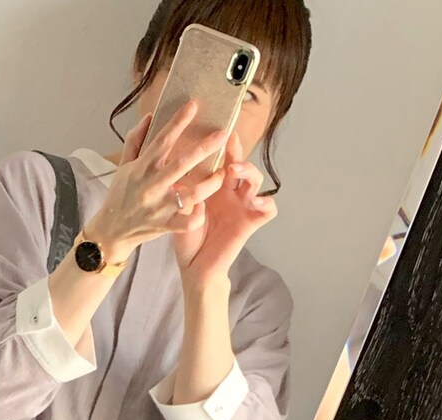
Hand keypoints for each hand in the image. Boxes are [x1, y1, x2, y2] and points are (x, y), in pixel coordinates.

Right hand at [85, 102, 229, 262]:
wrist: (111, 231)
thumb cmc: (119, 196)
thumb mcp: (123, 165)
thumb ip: (135, 140)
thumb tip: (149, 117)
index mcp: (142, 168)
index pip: (162, 140)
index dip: (178, 121)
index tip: (193, 105)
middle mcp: (152, 186)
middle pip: (182, 164)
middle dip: (205, 147)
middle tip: (223, 134)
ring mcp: (159, 208)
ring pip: (191, 194)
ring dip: (210, 183)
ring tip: (222, 172)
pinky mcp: (164, 226)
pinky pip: (186, 224)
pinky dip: (197, 216)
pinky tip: (203, 207)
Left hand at [172, 132, 277, 287]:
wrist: (194, 268)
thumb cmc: (186, 239)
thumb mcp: (179, 212)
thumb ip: (181, 192)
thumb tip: (173, 169)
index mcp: (213, 186)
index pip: (221, 159)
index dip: (221, 145)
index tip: (216, 131)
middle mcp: (230, 193)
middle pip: (239, 163)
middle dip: (236, 151)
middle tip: (228, 143)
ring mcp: (242, 206)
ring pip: (255, 180)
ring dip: (248, 171)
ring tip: (234, 170)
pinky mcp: (250, 223)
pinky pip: (268, 209)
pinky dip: (267, 203)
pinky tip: (257, 202)